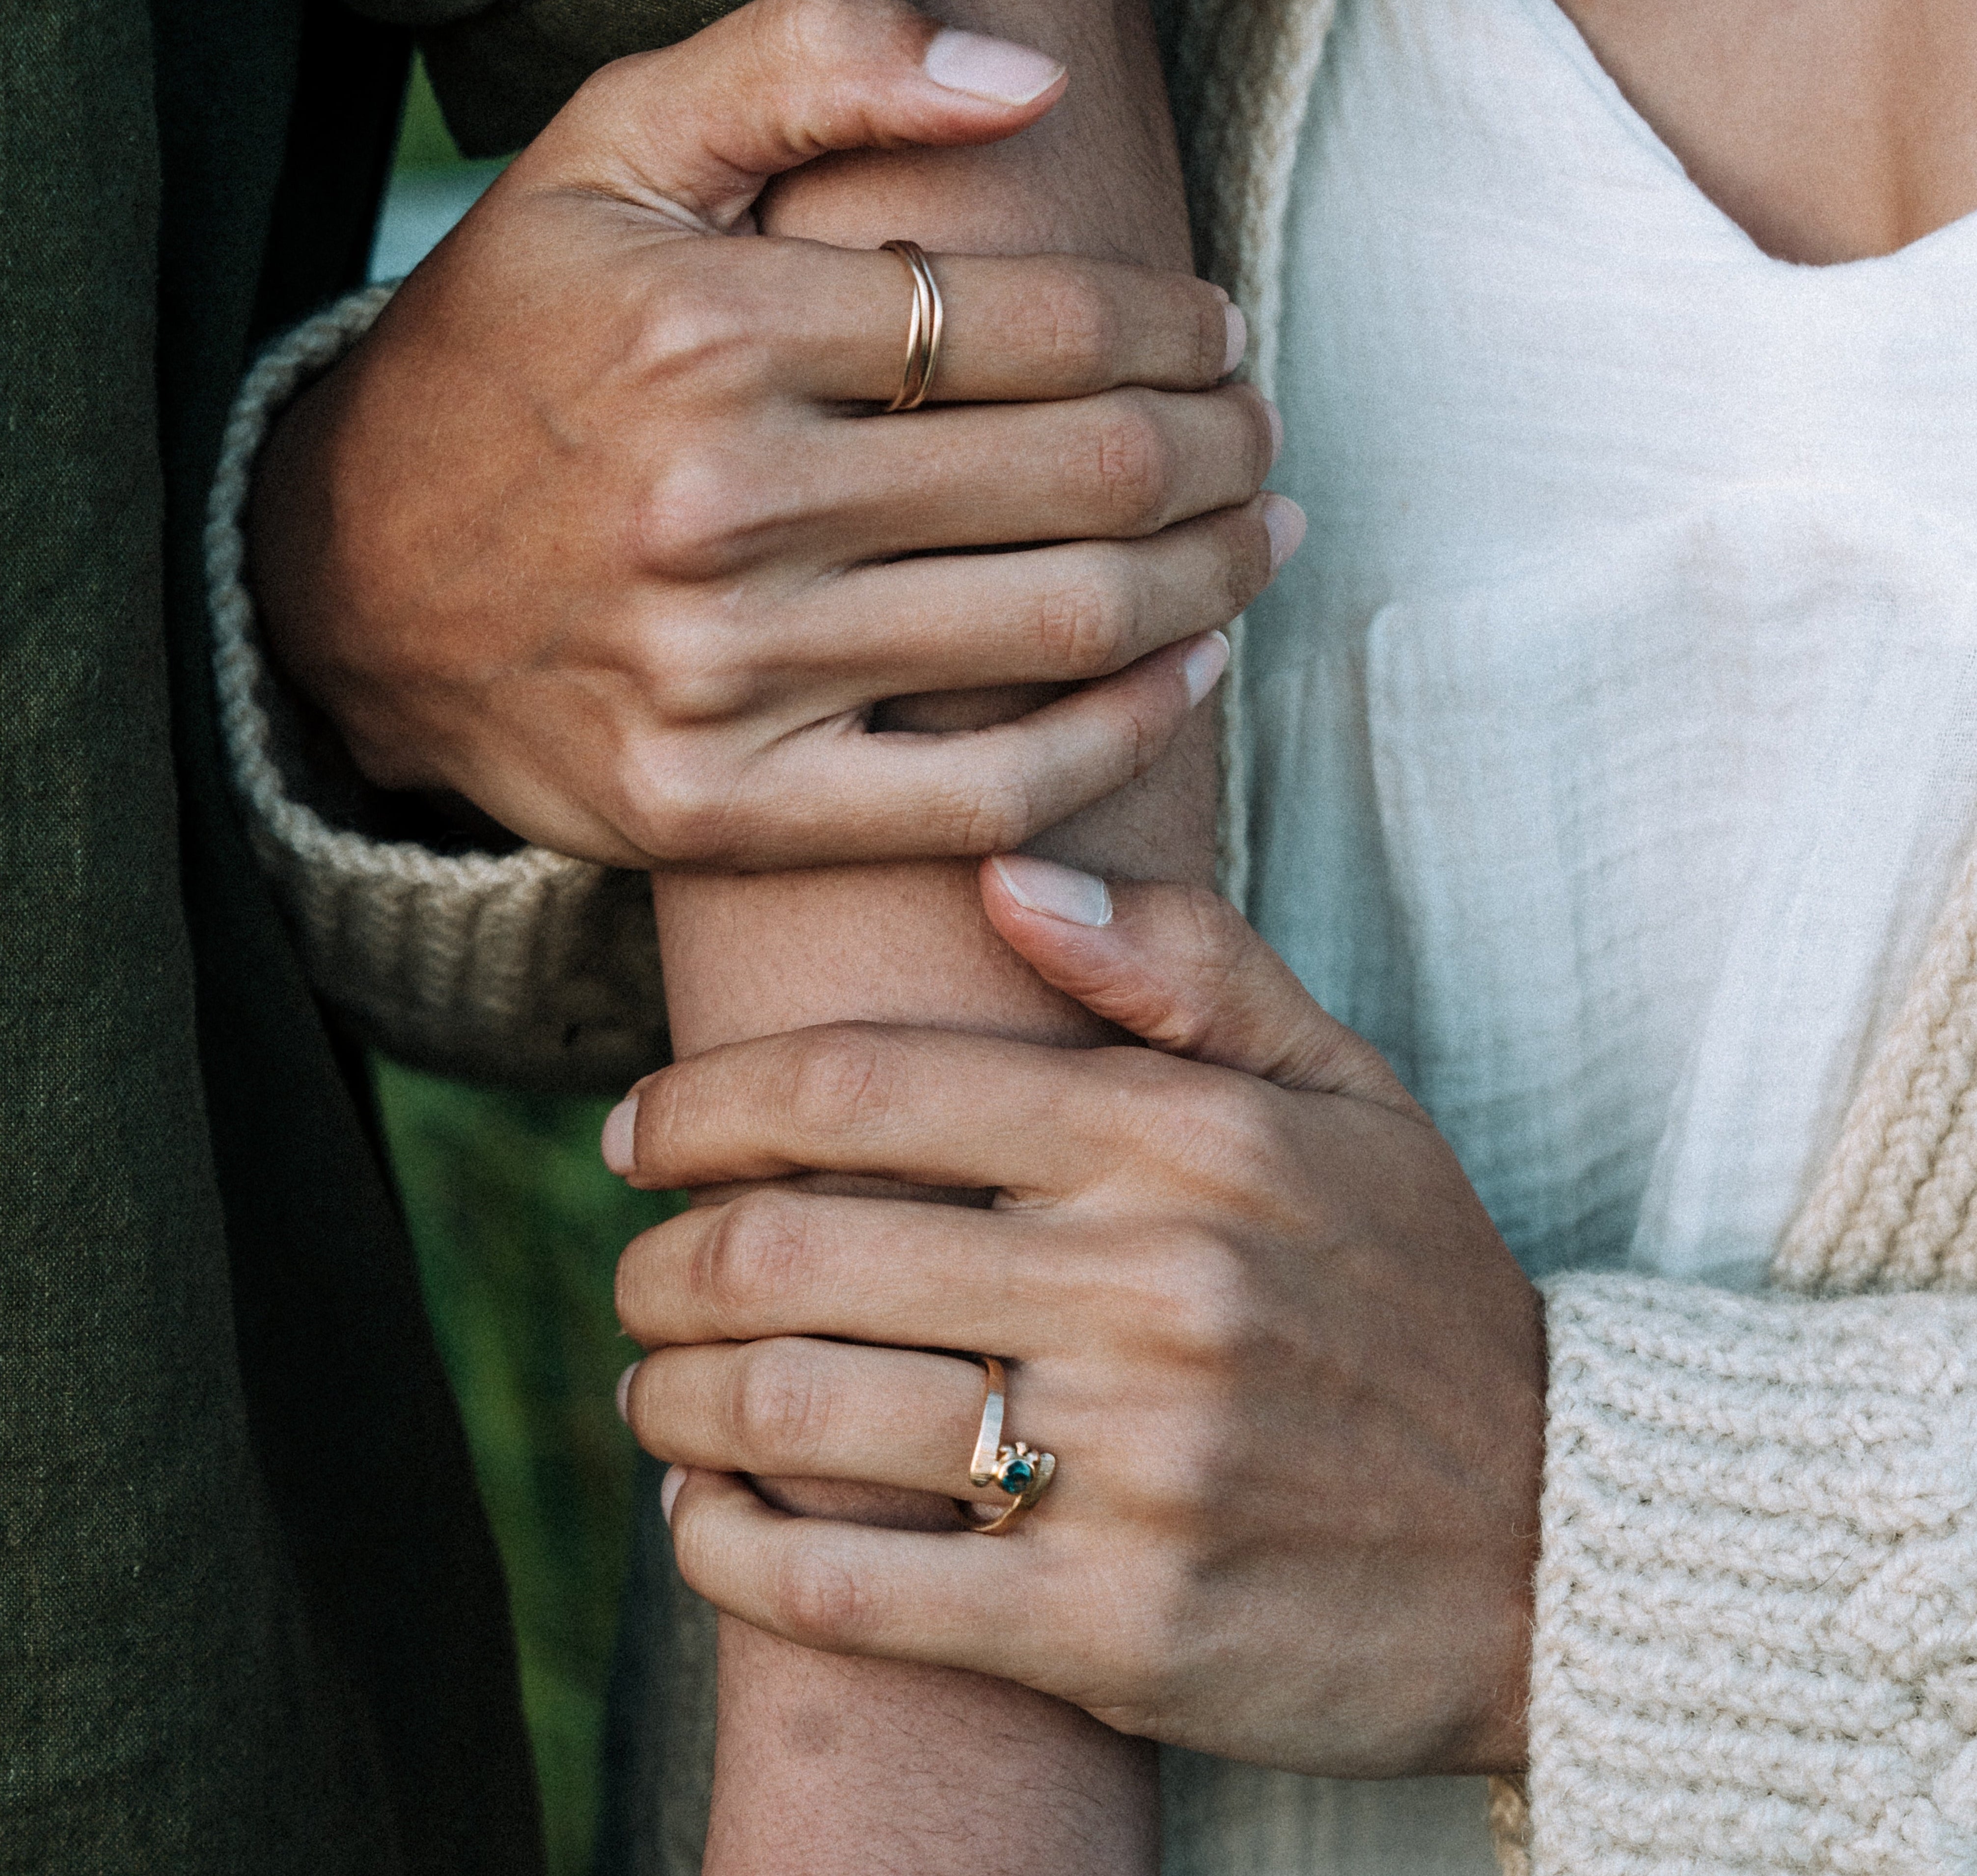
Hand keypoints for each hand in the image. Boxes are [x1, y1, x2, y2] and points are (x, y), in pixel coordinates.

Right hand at [247, 0, 1291, 868]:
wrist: (351, 583)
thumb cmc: (510, 361)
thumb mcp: (609, 159)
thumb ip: (805, 66)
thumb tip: (1022, 70)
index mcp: (707, 330)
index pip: (1030, 322)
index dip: (1168, 326)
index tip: (1216, 336)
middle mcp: (719, 505)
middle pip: (1078, 477)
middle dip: (1218, 449)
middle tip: (1261, 438)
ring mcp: (723, 677)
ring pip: (1060, 627)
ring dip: (1207, 579)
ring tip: (1257, 537)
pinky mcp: (727, 808)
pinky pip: (985, 795)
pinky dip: (1120, 736)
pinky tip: (1190, 675)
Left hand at [607, 857, 1545, 1776]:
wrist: (1564, 1545)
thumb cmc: (1423, 1300)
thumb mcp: (1350, 1097)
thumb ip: (1186, 966)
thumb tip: (1006, 874)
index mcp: (1183, 1143)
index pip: (860, 1089)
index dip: (704, 1104)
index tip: (637, 1130)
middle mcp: (1150, 1292)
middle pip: (792, 1249)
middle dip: (660, 1257)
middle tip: (637, 1266)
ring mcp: (1135, 1470)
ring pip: (793, 1416)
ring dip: (670, 1397)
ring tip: (651, 1385)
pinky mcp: (1117, 1632)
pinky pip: (847, 1595)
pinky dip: (728, 1550)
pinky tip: (701, 1517)